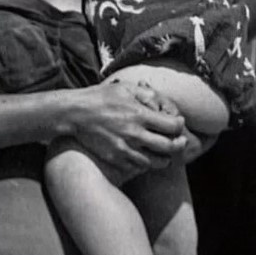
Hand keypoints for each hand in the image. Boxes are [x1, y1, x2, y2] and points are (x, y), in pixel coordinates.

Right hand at [64, 82, 186, 183]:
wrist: (75, 113)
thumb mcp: (125, 88)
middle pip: (169, 147)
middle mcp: (134, 134)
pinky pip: (139, 167)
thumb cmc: (101, 97)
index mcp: (139, 114)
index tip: (178, 123)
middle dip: (179, 145)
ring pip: (156, 162)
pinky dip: (146, 163)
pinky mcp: (116, 158)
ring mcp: (125, 149)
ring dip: (165, 157)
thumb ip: (146, 94)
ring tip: (165, 152)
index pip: (173, 126)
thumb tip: (163, 102)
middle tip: (180, 142)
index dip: (180, 125)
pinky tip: (145, 154)